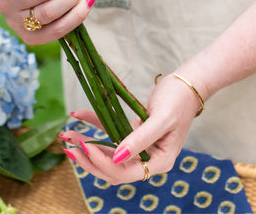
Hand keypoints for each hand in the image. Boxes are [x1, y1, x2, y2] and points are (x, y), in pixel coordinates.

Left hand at [60, 74, 202, 182]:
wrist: (188, 82)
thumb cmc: (179, 100)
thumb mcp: (161, 119)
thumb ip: (140, 139)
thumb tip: (115, 158)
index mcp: (160, 161)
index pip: (126, 173)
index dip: (104, 164)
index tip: (87, 147)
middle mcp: (149, 158)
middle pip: (113, 168)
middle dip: (90, 159)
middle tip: (69, 147)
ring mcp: (140, 147)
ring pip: (108, 153)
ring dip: (87, 144)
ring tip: (67, 136)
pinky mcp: (133, 132)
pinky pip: (111, 132)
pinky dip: (94, 125)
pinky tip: (78, 115)